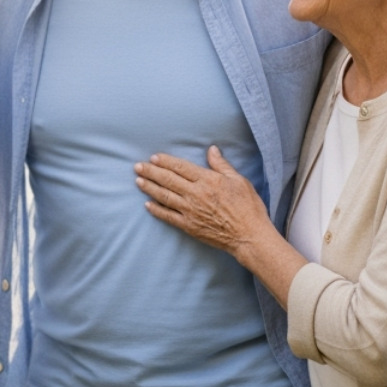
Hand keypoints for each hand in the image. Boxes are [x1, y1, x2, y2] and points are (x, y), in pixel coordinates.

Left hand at [135, 146, 270, 253]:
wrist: (249, 236)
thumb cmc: (248, 207)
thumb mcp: (238, 180)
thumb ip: (221, 165)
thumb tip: (211, 149)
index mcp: (207, 180)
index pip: (180, 167)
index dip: (165, 161)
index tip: (154, 158)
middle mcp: (195, 194)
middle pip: (168, 180)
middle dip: (151, 172)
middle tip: (138, 166)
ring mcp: (190, 211)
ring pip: (164, 196)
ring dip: (149, 188)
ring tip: (138, 181)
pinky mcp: (189, 226)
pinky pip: (168, 216)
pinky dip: (156, 210)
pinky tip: (147, 204)